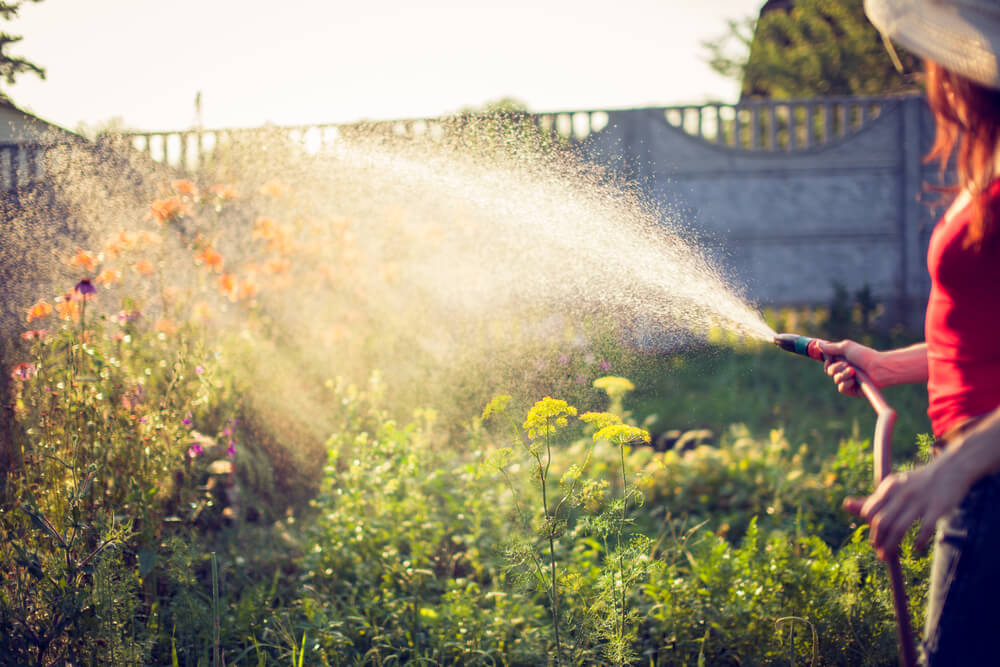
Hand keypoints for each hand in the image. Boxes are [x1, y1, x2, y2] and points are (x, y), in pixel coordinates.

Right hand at [818, 339, 880, 396]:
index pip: (828, 364)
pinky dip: (846, 383)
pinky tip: (854, 380)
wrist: (878, 368)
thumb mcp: (846, 348)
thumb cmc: (865, 356)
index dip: (827, 362)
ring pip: (835, 380)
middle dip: (836, 368)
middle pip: (829, 371)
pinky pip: (841, 388)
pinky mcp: (853, 390)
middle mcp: (845, 371)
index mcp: (844, 361)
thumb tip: (818, 344)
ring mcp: (849, 381)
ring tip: (854, 372)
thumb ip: (831, 348)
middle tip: (848, 365)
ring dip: (843, 374)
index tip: (830, 359)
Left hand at [843, 455, 971, 559]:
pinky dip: (918, 542)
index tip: (874, 540)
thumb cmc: (918, 482)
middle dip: (878, 540)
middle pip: (882, 522)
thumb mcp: (894, 486)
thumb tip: (846, 505)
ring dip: (891, 546)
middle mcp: (902, 493)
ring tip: (888, 556)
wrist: (951, 469)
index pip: (870, 511)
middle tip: (879, 553)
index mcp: (889, 486)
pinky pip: (925, 529)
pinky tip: (915, 548)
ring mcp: (919, 500)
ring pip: (899, 528)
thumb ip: (873, 498)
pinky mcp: (937, 508)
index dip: (870, 528)